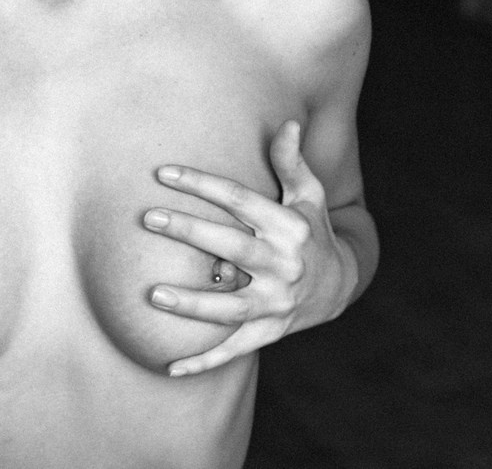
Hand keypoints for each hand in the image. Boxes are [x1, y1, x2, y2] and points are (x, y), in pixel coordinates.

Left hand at [142, 120, 357, 376]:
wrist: (341, 285)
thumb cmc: (311, 230)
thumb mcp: (308, 195)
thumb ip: (290, 162)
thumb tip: (287, 123)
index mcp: (288, 227)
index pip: (239, 200)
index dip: (201, 184)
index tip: (163, 172)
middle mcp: (283, 265)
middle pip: (232, 247)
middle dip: (190, 232)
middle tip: (149, 218)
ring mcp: (276, 302)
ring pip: (230, 305)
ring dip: (192, 303)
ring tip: (154, 295)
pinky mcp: (269, 331)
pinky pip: (233, 349)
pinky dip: (204, 362)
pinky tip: (170, 368)